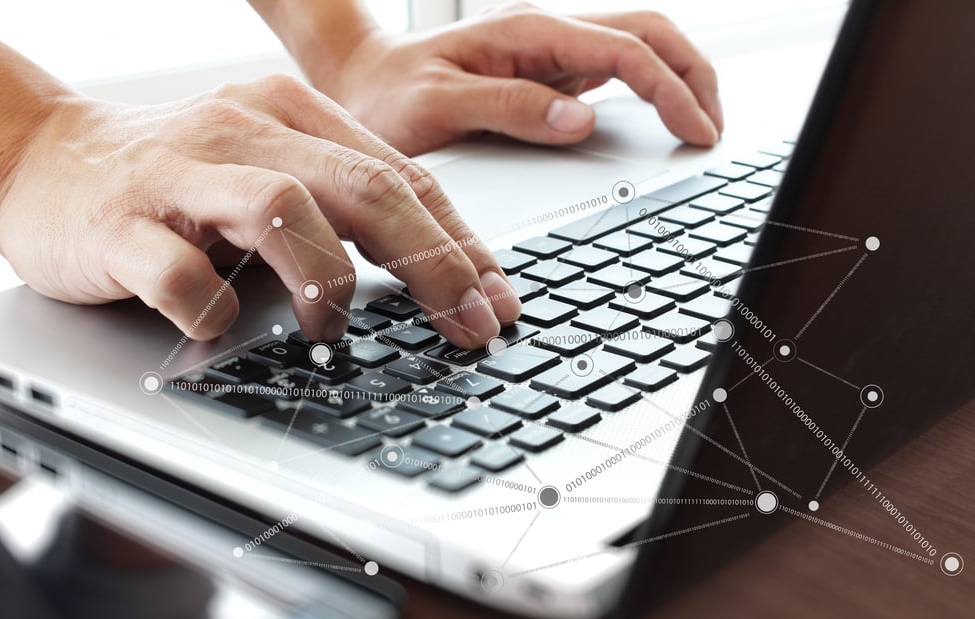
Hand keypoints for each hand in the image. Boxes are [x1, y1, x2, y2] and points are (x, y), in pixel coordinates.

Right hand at [0, 76, 520, 346]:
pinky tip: (226, 325)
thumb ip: (341, 211)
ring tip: (333, 331)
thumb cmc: (176, 180)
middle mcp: (244, 132)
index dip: (460, 244)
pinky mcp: (122, 224)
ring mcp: (182, 174)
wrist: (42, 160)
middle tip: (465, 324)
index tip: (497, 301)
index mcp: (292, 115)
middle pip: (364, 187)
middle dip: (431, 262)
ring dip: (328, 282)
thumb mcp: (271, 174)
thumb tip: (436, 277)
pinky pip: (183, 272)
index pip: (402, 177)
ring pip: (284, 210)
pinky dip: (216, 309)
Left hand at [303, 2, 722, 155]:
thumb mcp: (437, 107)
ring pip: (636, 47)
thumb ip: (508, 109)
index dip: (670, 90)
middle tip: (712, 128)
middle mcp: (545, 35)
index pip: (624, 50)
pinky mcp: (546, 73)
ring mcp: (549, 52)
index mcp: (527, 34)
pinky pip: (613, 70)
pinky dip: (649, 90)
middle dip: (692, 74)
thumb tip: (579, 121)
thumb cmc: (389, 96)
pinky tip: (660, 118)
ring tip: (699, 123)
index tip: (696, 131)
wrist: (361, 83)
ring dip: (677, 77)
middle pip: (647, 32)